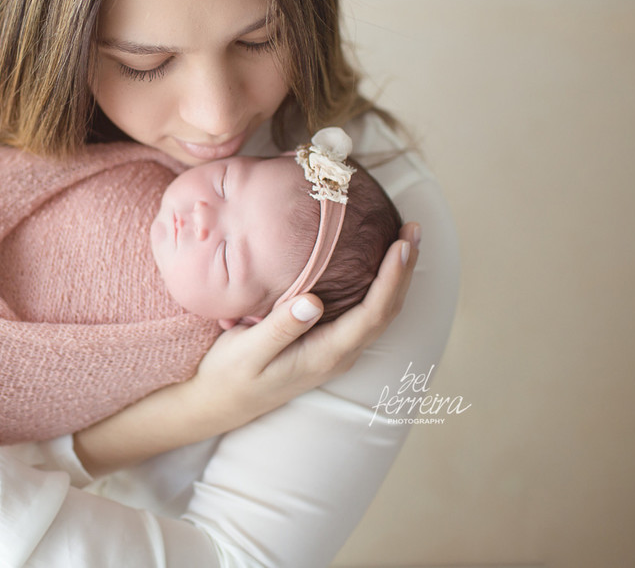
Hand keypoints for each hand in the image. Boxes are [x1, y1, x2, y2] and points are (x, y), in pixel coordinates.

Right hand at [188, 222, 421, 426]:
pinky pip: (365, 313)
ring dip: (396, 277)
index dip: (392, 278)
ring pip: (379, 312)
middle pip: (387, 310)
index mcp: (326, 354)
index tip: (401, 245)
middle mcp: (340, 354)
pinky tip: (377, 266)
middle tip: (414, 229)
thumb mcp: (248, 351)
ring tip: (405, 241)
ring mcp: (336, 351)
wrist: (220, 403)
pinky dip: (379, 286)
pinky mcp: (327, 344)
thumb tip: (314, 301)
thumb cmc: (230, 375)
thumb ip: (281, 327)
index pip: (373, 313)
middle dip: (405, 270)